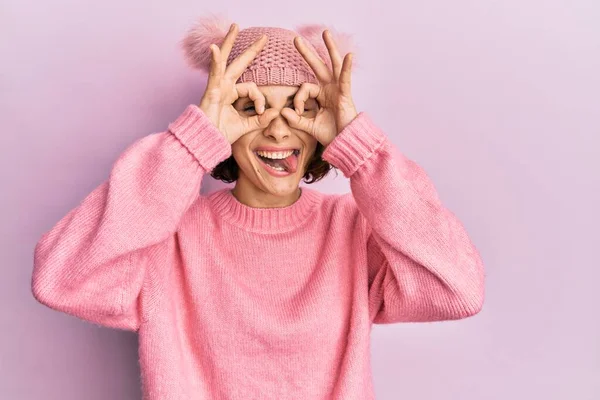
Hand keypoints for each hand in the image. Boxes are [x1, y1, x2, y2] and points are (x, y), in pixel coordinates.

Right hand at [199, 23, 279, 143]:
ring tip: (235, 26)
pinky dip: (214, 60)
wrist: (206, 141)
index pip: (253, 88)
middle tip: (264, 37)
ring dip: (229, 41)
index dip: (260, 99)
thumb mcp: (246, 125)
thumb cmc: (222, 133)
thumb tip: (276, 112)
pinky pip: (214, 73)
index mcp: (232, 93)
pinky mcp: (211, 91)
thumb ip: (260, 119)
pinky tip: (214, 47)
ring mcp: (217, 86)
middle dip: (250, 50)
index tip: (261, 111)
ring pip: (224, 60)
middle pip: (238, 63)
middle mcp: (225, 86)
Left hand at [280, 30, 357, 146]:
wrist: (345, 143)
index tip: (297, 111)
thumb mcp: (309, 126)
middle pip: (317, 66)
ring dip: (330, 48)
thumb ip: (296, 119)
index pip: (305, 88)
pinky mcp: (345, 94)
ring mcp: (338, 90)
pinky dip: (347, 67)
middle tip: (295, 39)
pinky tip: (348, 55)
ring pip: (333, 65)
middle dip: (307, 53)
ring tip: (326, 33)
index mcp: (321, 95)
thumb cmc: (331, 134)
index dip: (299, 99)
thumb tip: (282, 111)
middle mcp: (329, 89)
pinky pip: (345, 78)